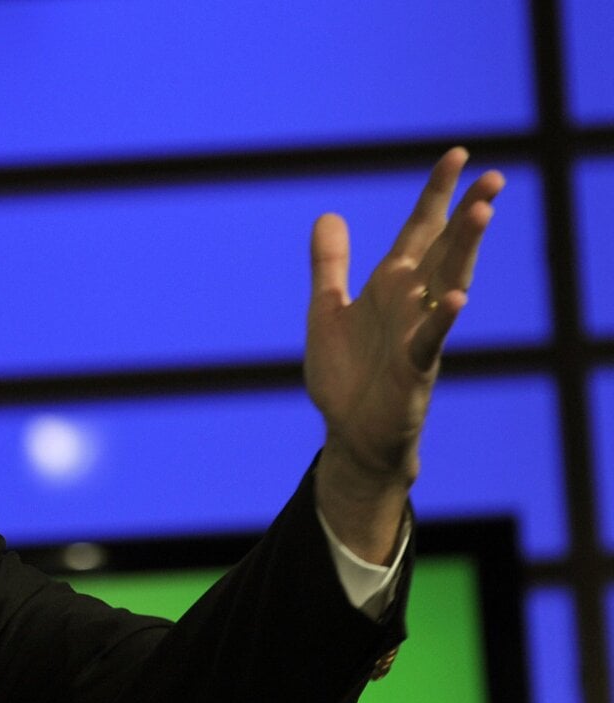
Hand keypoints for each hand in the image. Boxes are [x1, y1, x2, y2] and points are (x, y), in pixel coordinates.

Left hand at [305, 148, 504, 561]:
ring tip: (482, 212)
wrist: (350, 430)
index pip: (419, 230)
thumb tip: (328, 214)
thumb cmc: (346, 372)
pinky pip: (430, 340)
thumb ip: (329, 264)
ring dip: (465, 250)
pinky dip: (441, 319)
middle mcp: (412, 302)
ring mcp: (417, 332)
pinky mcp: (414, 367)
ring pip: (448, 283)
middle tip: (493, 176)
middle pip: (445, 249)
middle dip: (466, 213)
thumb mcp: (327, 308)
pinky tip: (455, 299)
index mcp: (392, 284)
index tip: (456, 154)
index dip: (435, 194)